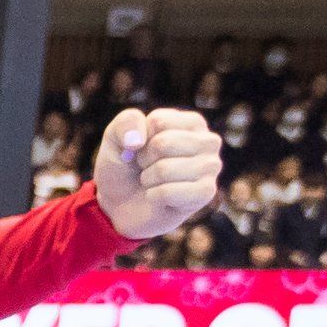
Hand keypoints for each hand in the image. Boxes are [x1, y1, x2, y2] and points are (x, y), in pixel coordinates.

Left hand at [90, 107, 221, 242]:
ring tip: (153, 181)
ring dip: (148, 179)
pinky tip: (159, 198)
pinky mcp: (206, 192)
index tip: (142, 148)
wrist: (121, 204)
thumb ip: (126, 123)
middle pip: (163, 144)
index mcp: (192, 122)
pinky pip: (168, 192)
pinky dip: (153, 196)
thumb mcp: (115, 138)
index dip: (140, 139)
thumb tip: (138, 141)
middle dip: (143, 159)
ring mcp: (211, 167)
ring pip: (164, 169)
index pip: (158, 122)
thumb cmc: (125, 166)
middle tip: (146, 167)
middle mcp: (209, 141)